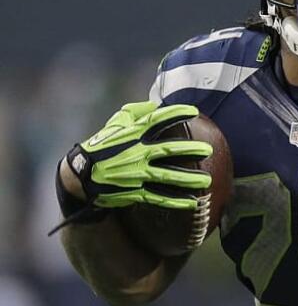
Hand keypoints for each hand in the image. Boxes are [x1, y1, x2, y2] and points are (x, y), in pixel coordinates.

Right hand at [66, 102, 211, 210]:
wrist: (81, 174)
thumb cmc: (102, 145)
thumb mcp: (115, 124)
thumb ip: (135, 112)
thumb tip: (155, 104)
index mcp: (132, 135)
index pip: (157, 120)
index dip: (176, 113)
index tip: (194, 111)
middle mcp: (137, 153)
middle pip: (168, 149)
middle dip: (190, 150)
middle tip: (208, 150)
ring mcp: (137, 174)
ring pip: (168, 176)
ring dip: (189, 179)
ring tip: (206, 181)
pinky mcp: (135, 191)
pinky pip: (160, 197)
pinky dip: (177, 201)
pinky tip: (193, 201)